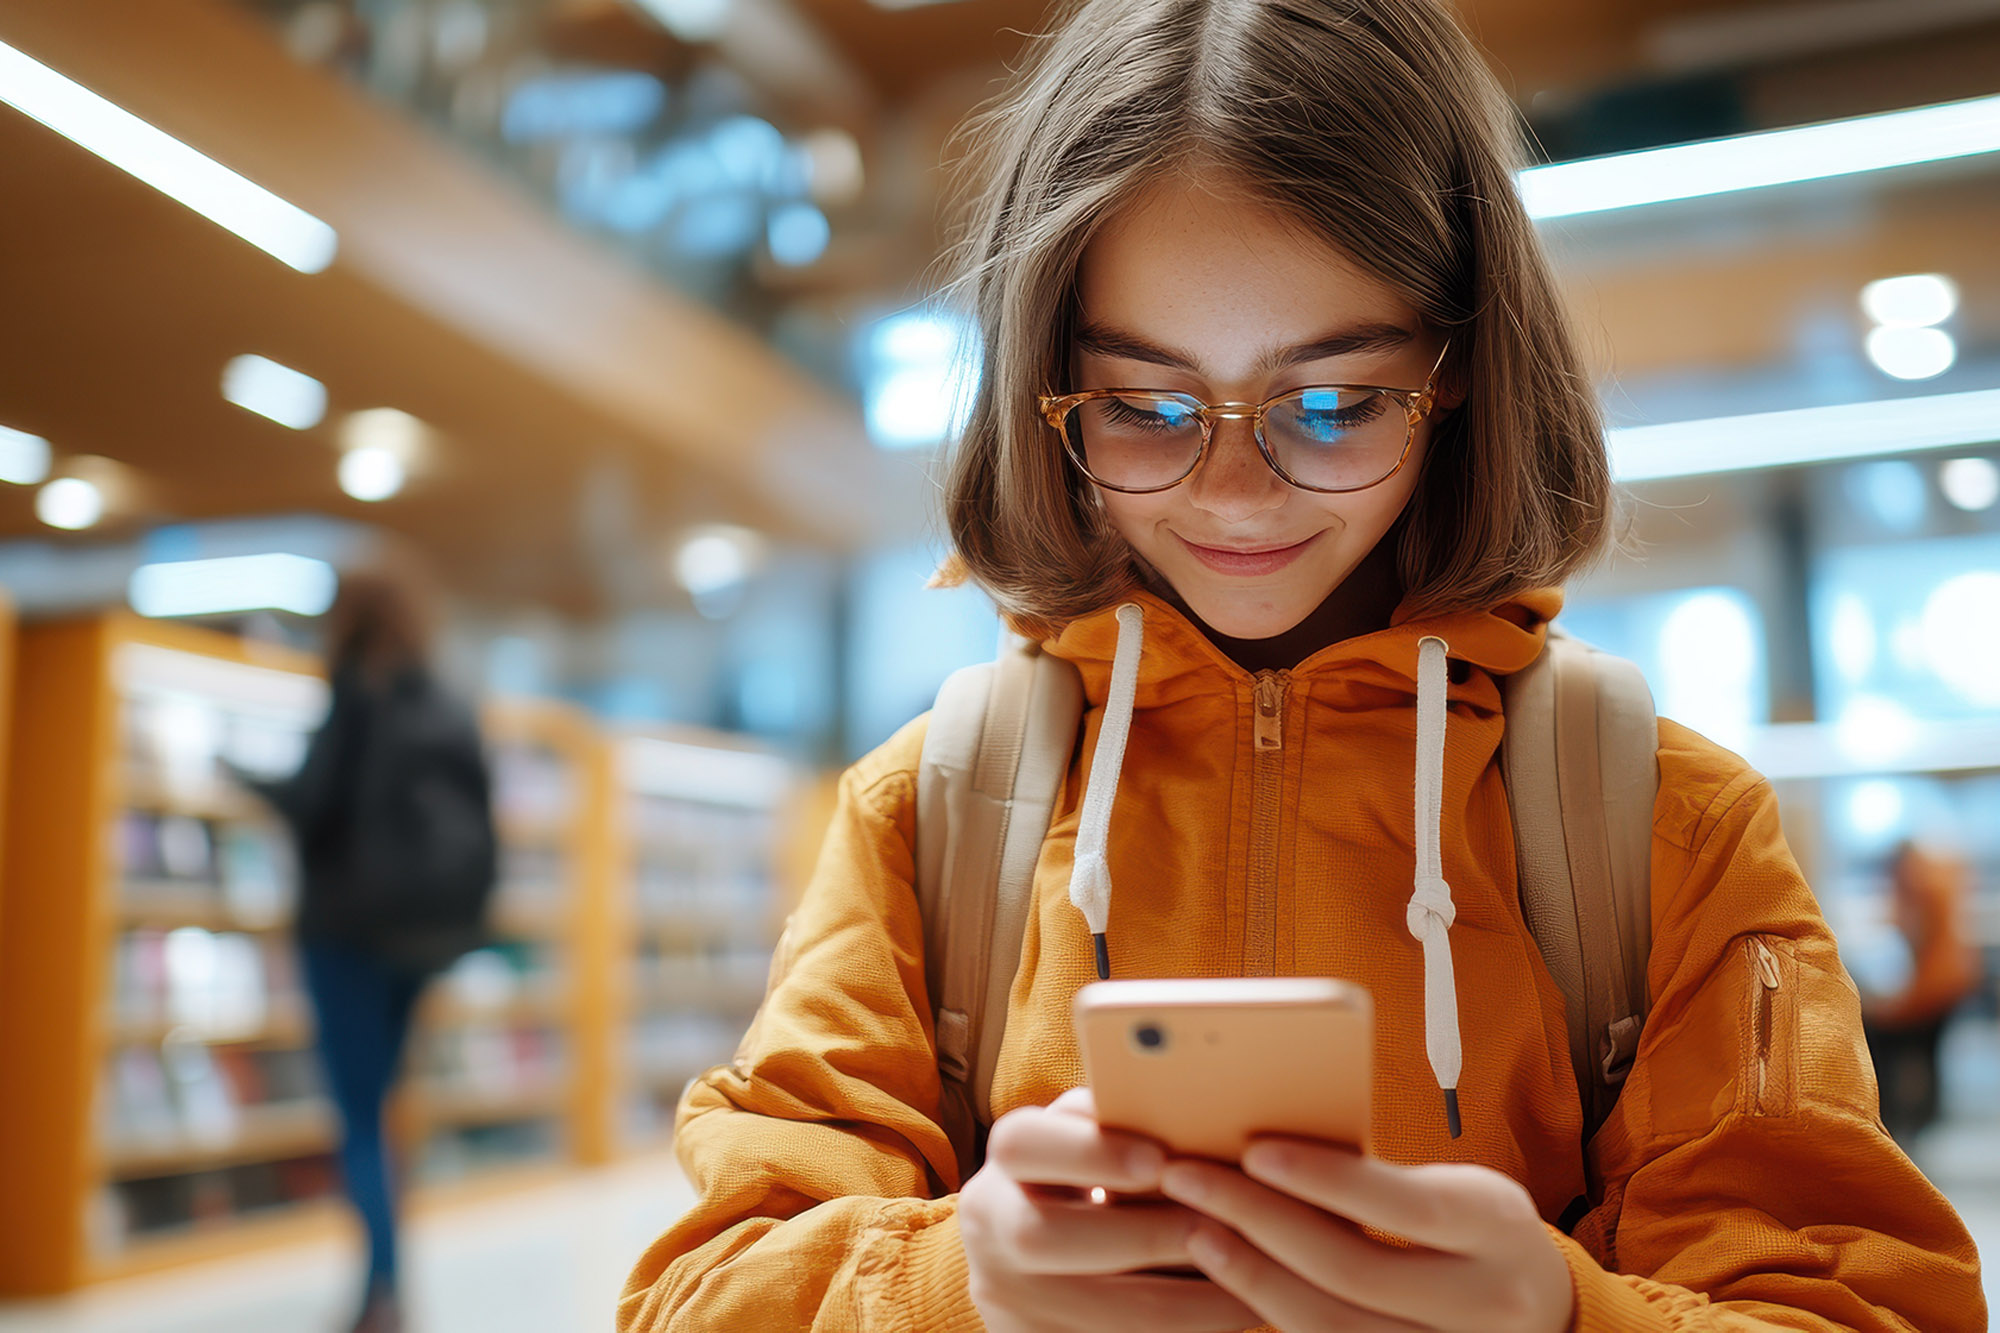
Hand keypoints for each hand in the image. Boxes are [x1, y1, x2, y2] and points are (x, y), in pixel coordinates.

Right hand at [959, 1088, 1263, 1331]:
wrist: (1036, 1268)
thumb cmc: (1086, 1183)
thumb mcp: (1083, 1144)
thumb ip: (1113, 1120)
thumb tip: (1187, 1099)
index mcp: (1001, 1166)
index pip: (1020, 1145)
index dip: (1089, 1151)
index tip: (1159, 1158)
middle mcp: (989, 1234)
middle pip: (1042, 1236)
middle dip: (1141, 1234)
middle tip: (1217, 1223)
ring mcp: (1010, 1301)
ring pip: (1098, 1312)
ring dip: (1186, 1297)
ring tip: (1251, 1273)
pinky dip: (1189, 1328)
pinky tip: (1237, 1307)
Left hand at [1158, 1138, 1574, 1331]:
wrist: (1542, 1314)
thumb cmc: (1476, 1233)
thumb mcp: (1456, 1190)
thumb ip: (1382, 1181)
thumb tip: (1264, 1148)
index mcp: (1497, 1229)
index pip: (1405, 1204)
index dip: (1325, 1178)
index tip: (1253, 1148)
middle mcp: (1486, 1304)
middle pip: (1354, 1270)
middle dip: (1259, 1220)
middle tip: (1190, 1179)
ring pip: (1332, 1327)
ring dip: (1250, 1276)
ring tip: (1195, 1230)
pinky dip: (1270, 1318)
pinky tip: (1230, 1281)